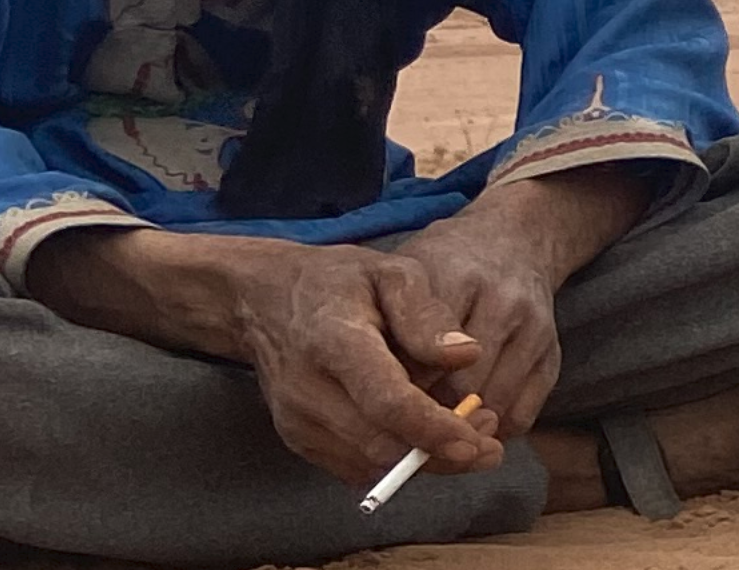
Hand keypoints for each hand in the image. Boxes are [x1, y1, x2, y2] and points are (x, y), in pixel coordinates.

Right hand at [24, 227, 503, 486]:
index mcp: (334, 339)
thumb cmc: (336, 277)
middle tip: (487, 448)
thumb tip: (467, 354)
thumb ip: (427, 313)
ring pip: (357, 463)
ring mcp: (292, 416)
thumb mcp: (391, 274)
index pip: (389, 399)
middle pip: (376, 443)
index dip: (439, 429)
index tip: (482, 441)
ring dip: (413, 464)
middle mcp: (307, 386)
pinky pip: (339, 465)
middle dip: (437, 455)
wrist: (251, 294)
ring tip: (462, 445)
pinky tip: (418, 447)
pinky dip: (382, 464)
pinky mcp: (290, 433)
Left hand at [387, 166, 649, 431]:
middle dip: (428, 416)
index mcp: (459, 279)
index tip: (376, 413)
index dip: (397, 395)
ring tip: (432, 425)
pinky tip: (467, 418)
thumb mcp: (404, 279)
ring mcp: (536, 330)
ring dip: (461, 428)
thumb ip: (390, 333)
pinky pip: (520, 417)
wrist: (512, 239)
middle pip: (460, 389)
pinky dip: (490, 430)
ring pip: (493, 408)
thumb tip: (378, 406)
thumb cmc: (443, 267)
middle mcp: (506, 303)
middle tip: (400, 427)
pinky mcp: (553, 356)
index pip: (423, 358)